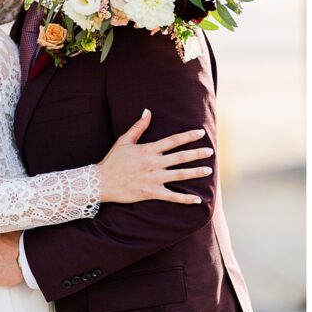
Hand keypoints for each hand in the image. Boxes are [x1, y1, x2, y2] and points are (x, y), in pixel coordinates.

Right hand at [97, 109, 212, 203]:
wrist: (101, 181)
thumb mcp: (123, 141)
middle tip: (210, 151)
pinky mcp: (151, 192)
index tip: (201, 133)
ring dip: (195, 172)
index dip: (188, 136)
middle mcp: (153, 163)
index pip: (173, 141)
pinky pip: (171, 196)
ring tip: (208, 170)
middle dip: (197, 153)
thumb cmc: (112, 161)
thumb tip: (147, 111)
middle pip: (180, 157)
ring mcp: (153, 179)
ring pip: (180, 175)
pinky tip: (197, 200)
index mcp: (148, 150)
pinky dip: (185, 199)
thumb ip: (138, 126)